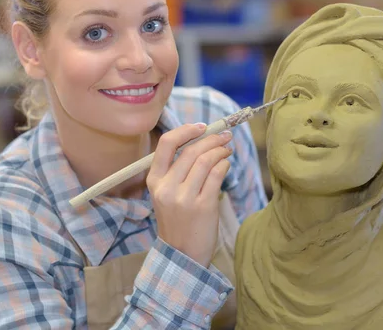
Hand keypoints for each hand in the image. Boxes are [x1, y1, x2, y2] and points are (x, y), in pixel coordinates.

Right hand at [147, 123, 232, 267]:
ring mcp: (184, 198)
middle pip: (191, 151)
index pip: (165, 144)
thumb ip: (177, 171)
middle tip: (225, 136)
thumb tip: (200, 141)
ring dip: (220, 150)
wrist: (182, 255)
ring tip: (227, 149)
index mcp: (154, 181)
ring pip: (205, 161)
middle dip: (211, 139)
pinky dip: (224, 165)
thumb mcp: (166, 195)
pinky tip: (227, 164)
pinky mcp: (203, 206)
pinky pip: (216, 175)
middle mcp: (166, 188)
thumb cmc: (177, 221)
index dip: (185, 130)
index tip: (201, 126)